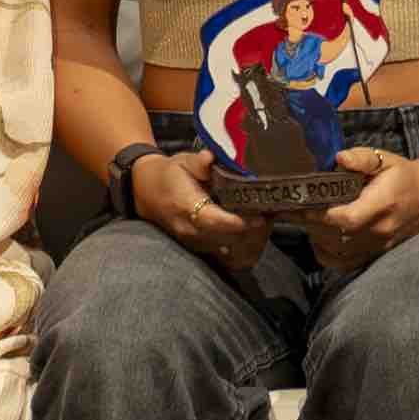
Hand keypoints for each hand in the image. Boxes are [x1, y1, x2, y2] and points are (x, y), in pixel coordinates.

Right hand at [140, 149, 271, 270]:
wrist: (147, 194)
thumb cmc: (171, 175)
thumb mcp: (182, 162)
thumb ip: (198, 161)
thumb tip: (211, 157)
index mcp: (185, 207)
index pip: (213, 221)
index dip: (239, 222)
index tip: (261, 215)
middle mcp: (191, 232)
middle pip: (228, 240)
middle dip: (254, 231)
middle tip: (271, 213)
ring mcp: (197, 245)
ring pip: (232, 254)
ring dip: (253, 242)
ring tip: (266, 223)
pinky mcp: (203, 252)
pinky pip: (230, 261)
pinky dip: (247, 252)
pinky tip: (257, 235)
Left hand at [306, 145, 418, 270]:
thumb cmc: (402, 175)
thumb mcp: (384, 159)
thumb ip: (361, 158)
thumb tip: (339, 158)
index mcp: (382, 205)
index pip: (344, 218)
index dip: (317, 214)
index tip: (298, 204)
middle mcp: (380, 230)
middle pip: (335, 236)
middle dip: (310, 223)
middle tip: (293, 209)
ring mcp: (378, 246)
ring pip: (336, 250)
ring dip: (316, 236)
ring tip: (306, 219)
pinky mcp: (375, 255)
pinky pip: (343, 263)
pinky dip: (326, 253)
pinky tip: (320, 237)